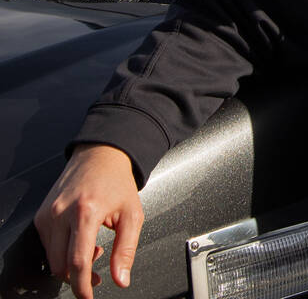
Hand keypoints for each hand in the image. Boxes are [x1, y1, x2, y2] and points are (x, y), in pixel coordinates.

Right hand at [34, 144, 142, 298]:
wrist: (100, 157)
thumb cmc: (118, 183)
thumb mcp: (132, 215)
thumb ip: (126, 250)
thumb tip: (121, 279)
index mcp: (85, 212)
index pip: (77, 260)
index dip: (82, 285)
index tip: (88, 296)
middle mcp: (61, 213)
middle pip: (60, 264)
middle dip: (77, 277)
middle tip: (97, 274)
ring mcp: (47, 214)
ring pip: (51, 258)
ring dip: (70, 265)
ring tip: (93, 251)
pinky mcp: (41, 216)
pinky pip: (47, 246)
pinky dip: (62, 252)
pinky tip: (80, 241)